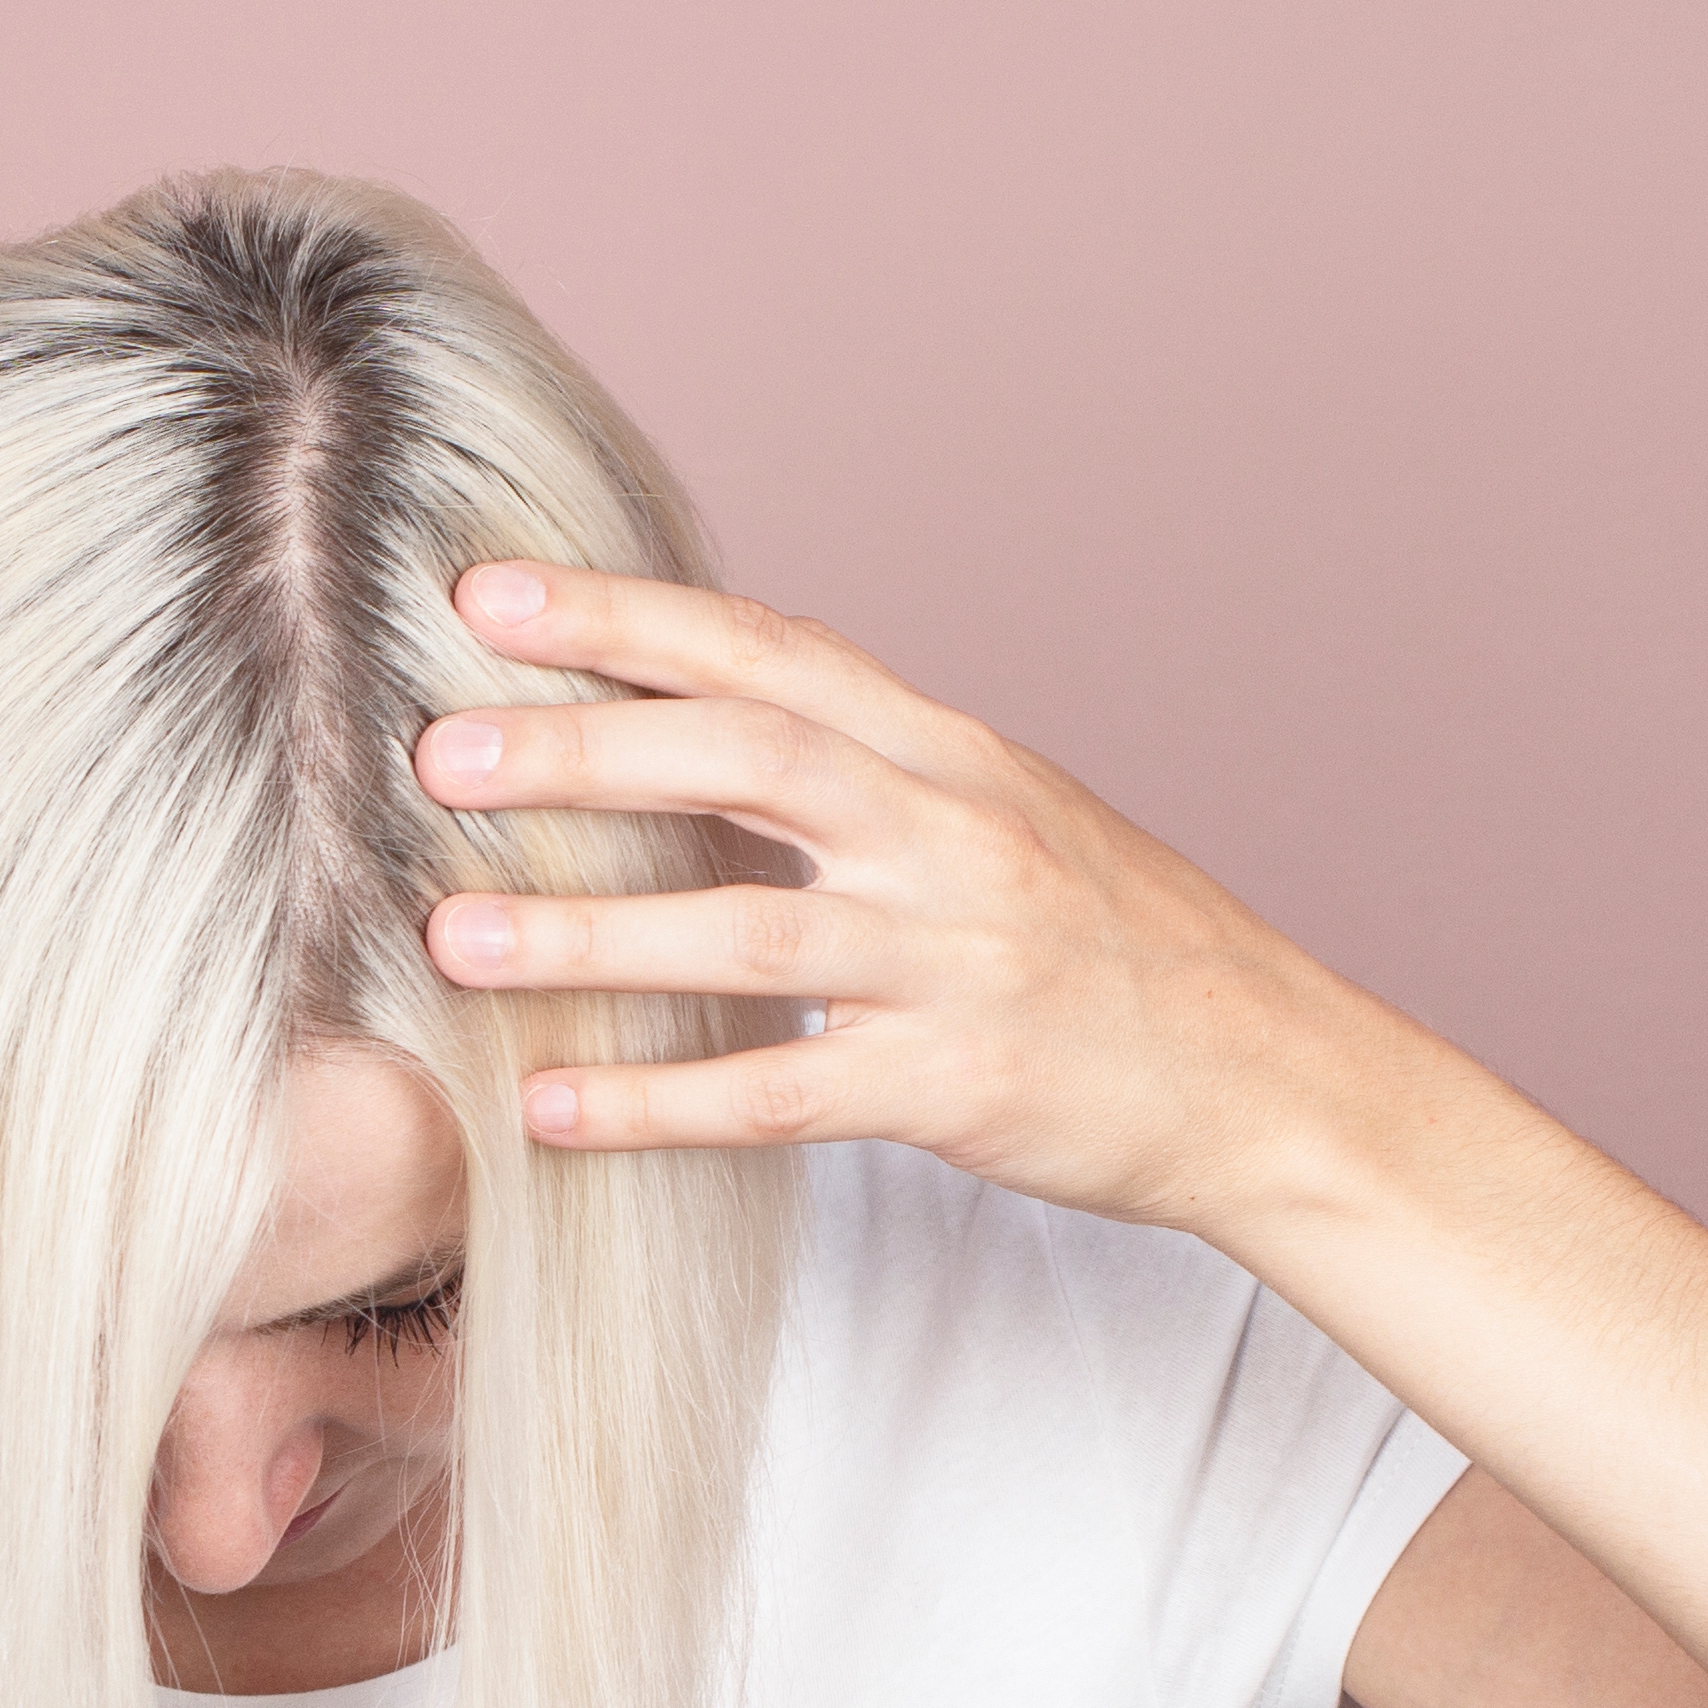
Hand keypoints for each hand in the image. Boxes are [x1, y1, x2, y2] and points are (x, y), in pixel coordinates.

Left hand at [408, 562, 1367, 1234]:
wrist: (1269, 1079)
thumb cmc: (1121, 947)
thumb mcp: (1010, 812)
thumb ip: (869, 762)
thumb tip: (712, 696)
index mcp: (954, 756)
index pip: (773, 654)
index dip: (627, 618)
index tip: (491, 596)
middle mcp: (953, 836)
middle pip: (745, 760)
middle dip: (580, 750)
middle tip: (437, 752)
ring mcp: (956, 962)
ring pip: (745, 932)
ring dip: (587, 936)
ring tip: (451, 941)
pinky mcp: (955, 1085)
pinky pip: (782, 1093)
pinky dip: (656, 1104)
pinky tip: (548, 1111)